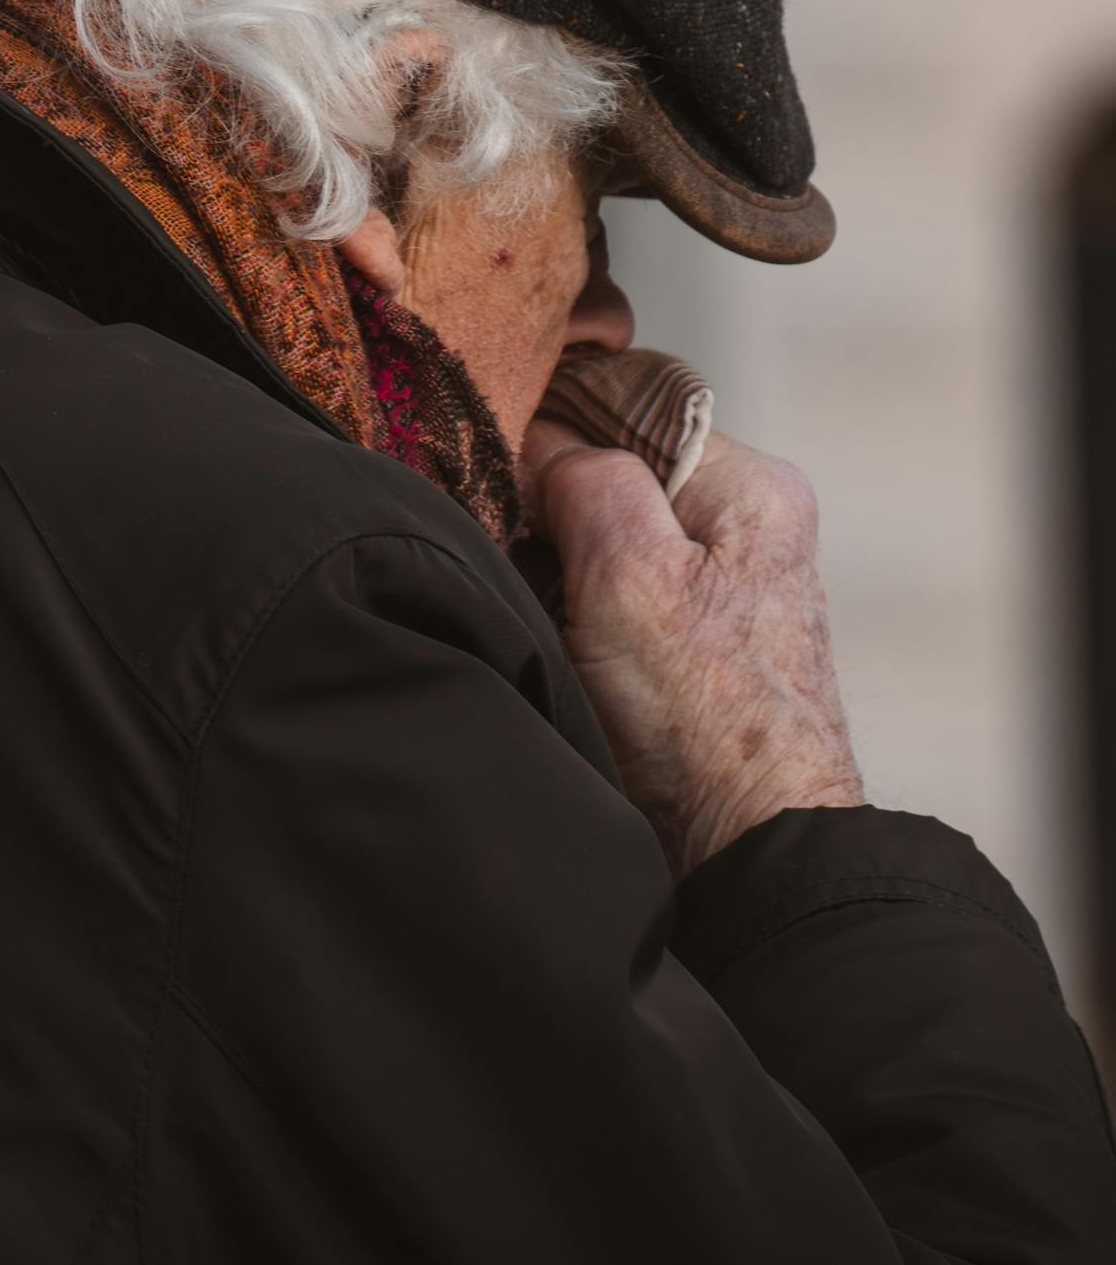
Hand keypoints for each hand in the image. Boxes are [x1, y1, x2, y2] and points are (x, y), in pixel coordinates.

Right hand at [520, 422, 864, 879]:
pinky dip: (575, 617)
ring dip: (560, 573)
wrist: (745, 852)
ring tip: (546, 619)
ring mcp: (720, 589)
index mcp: (751, 487)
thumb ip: (585, 481)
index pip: (628, 413)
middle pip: (613, 477)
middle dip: (555, 515)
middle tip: (524, 565)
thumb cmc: (705, 720)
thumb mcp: (629, 572)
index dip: (559, 444)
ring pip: (604, 539)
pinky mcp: (691, 645)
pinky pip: (612, 597)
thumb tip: (546, 443)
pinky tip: (560, 648)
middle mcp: (745, 528)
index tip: (512, 488)